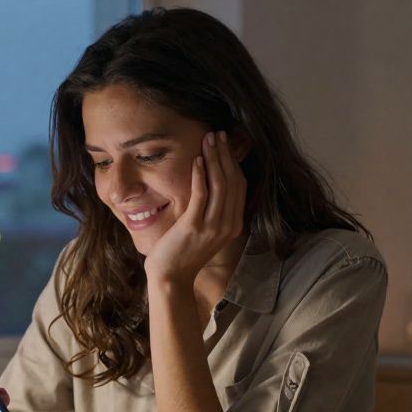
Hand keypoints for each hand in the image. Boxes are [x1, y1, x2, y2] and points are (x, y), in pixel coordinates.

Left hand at [143, 131, 246, 284]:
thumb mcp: (206, 230)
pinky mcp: (194, 226)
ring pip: (219, 185)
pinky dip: (200, 175)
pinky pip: (201, 195)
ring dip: (214, 159)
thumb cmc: (184, 252)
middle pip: (232, 181)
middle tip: (218, 134)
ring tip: (208, 140)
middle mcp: (228, 225)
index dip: (233, 162)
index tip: (225, 144)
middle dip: (225, 154)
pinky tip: (197, 160)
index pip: (240, 186)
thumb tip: (212, 182)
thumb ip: (213, 210)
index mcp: (233, 224)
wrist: (171, 277)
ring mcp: (212, 226)